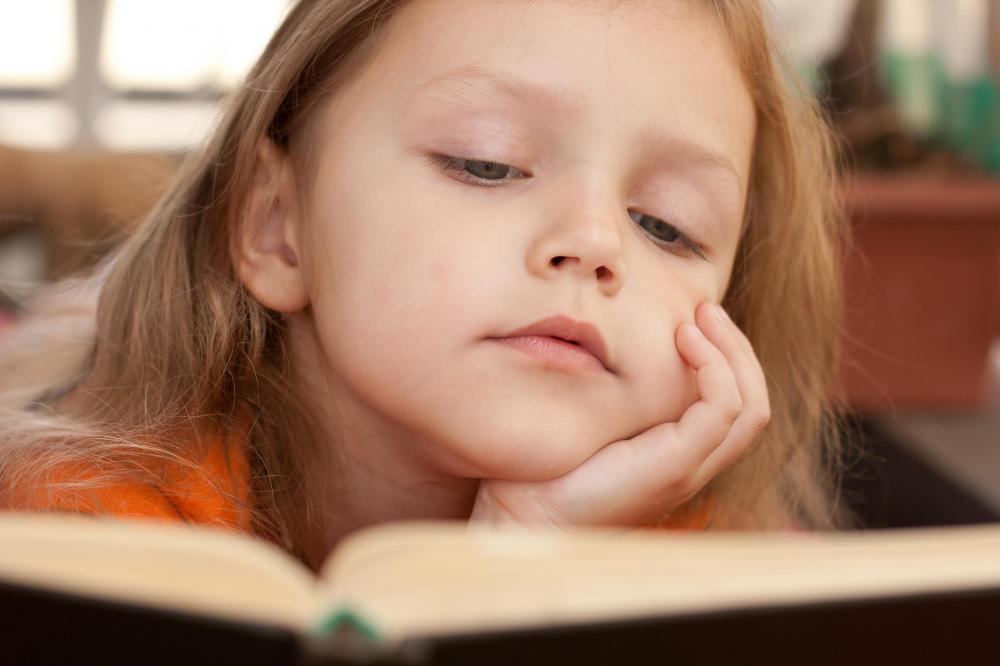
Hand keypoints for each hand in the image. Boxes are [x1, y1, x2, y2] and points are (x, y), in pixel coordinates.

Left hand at [469, 301, 770, 528]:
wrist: (521, 516)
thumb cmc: (539, 470)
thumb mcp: (582, 421)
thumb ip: (604, 391)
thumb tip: (592, 342)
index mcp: (675, 456)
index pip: (733, 405)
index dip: (725, 358)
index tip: (693, 319)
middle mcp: (691, 466)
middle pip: (753, 402)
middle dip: (737, 348)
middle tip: (707, 308)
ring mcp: (687, 470)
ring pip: (751, 405)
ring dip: (731, 352)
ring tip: (698, 317)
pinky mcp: (674, 468)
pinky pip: (722, 408)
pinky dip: (713, 366)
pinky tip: (682, 339)